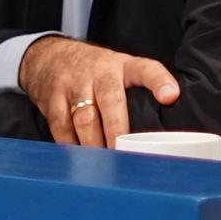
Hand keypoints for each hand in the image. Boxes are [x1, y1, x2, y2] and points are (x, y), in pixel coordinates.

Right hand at [19, 36, 181, 148]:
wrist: (50, 56)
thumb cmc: (95, 70)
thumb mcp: (121, 69)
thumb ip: (141, 89)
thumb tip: (167, 117)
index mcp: (123, 65)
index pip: (146, 69)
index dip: (159, 82)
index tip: (170, 96)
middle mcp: (99, 72)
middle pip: (111, 100)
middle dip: (118, 130)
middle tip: (126, 153)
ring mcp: (74, 84)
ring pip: (85, 118)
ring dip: (95, 144)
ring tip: (105, 163)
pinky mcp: (52, 98)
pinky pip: (62, 126)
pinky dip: (71, 145)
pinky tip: (81, 157)